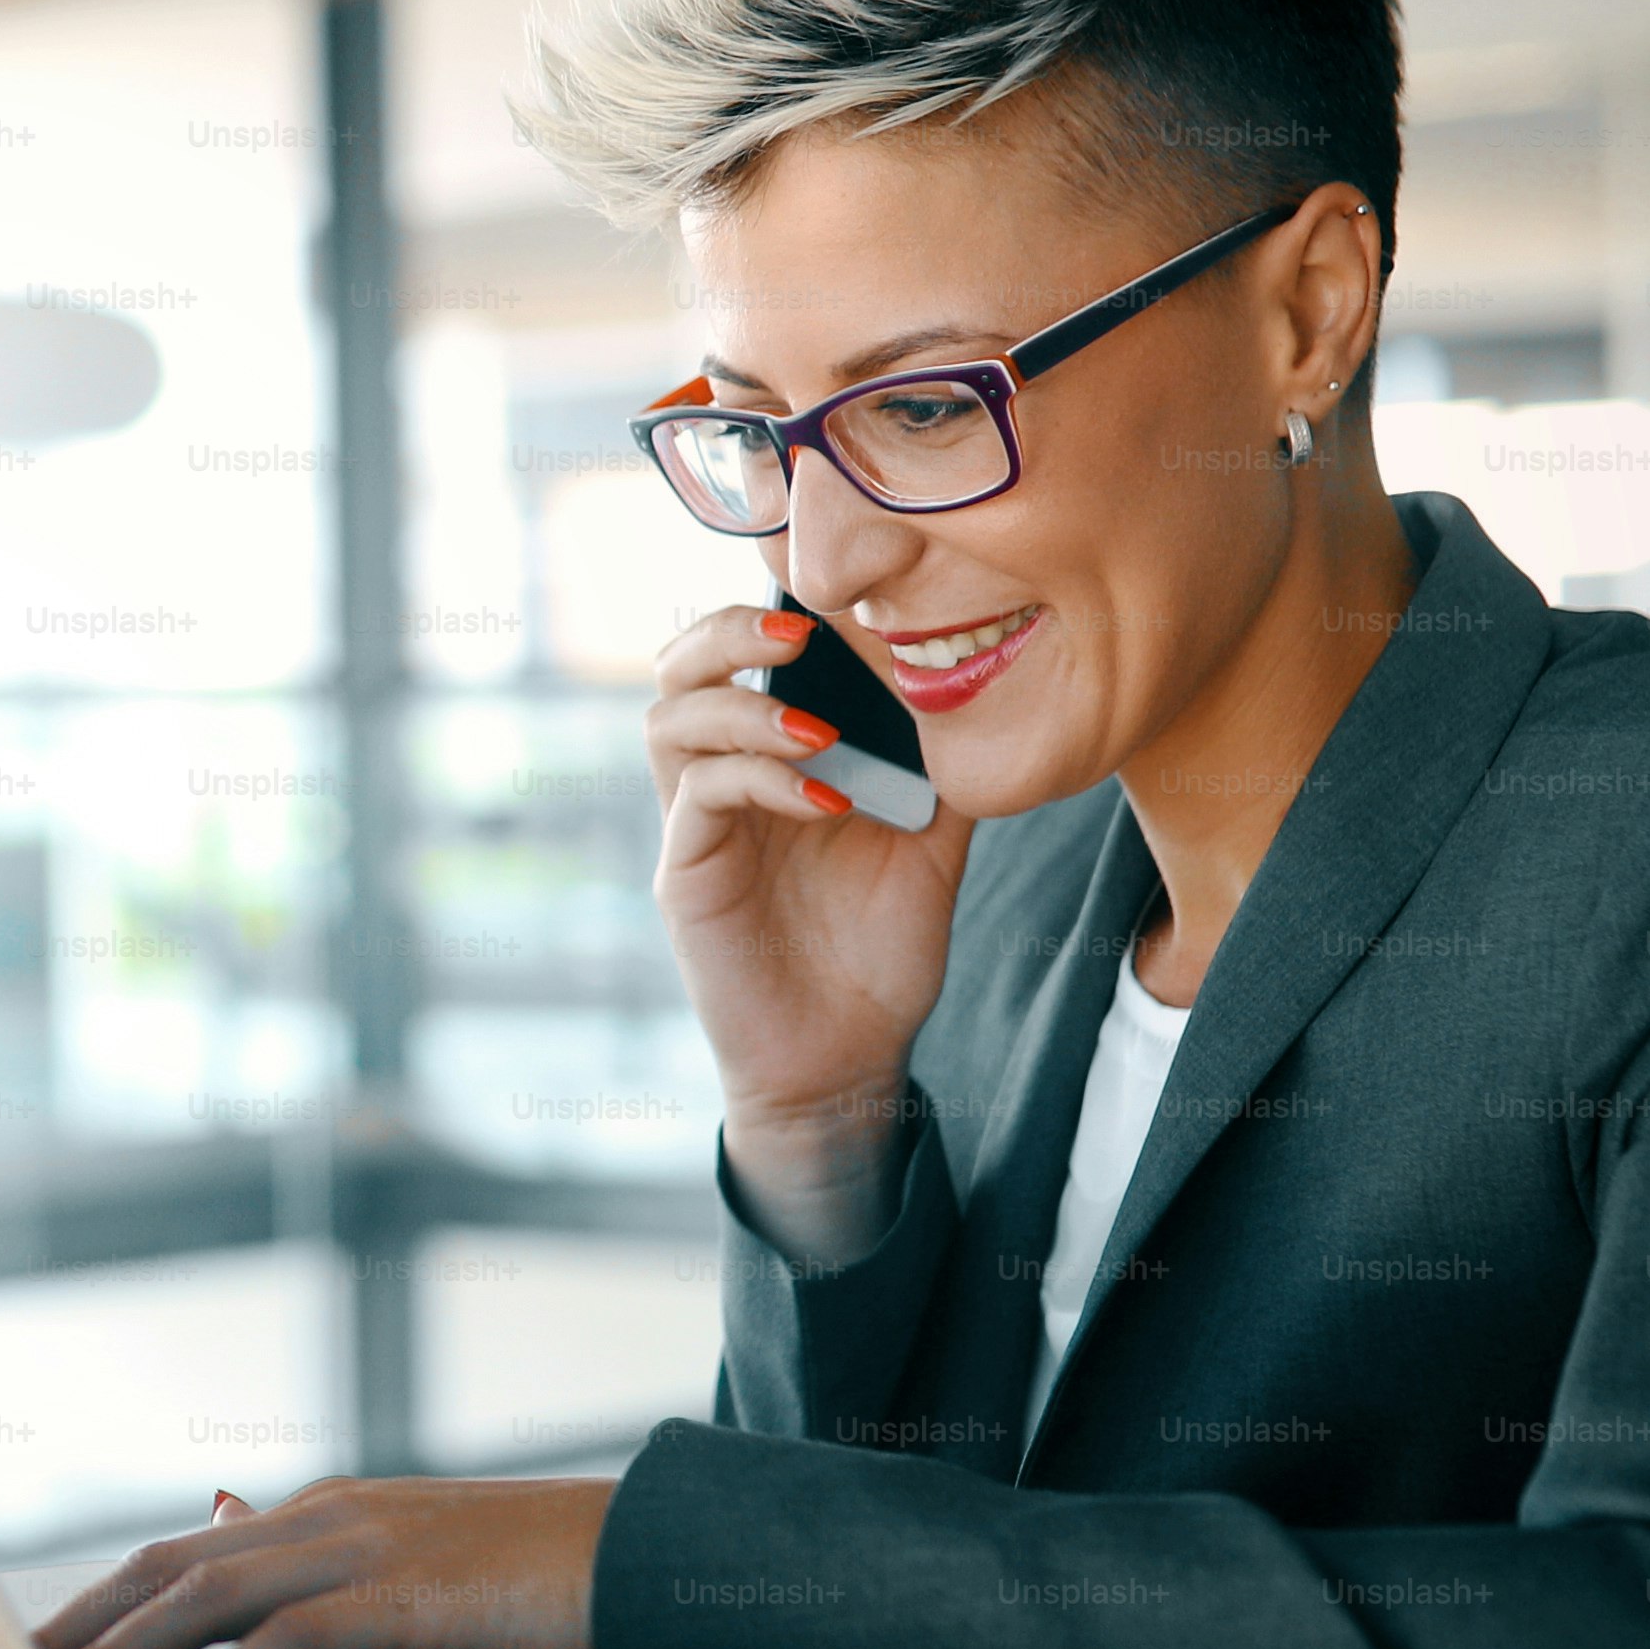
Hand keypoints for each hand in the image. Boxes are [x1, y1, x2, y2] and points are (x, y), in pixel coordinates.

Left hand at [31, 1478, 616, 1648]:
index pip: (184, 1553)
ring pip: (204, 1599)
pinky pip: (284, 1644)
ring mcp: (361, 1550)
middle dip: (78, 1624)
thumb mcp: (421, 1573)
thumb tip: (245, 1573)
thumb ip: (331, 1581)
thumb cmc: (547, 1576)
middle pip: (166, 1566)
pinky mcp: (401, 1598)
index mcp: (328, 1512)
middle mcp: (327, 1516)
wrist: (653, 1553)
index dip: (105, 1600)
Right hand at [647, 605, 975, 1262]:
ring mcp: (694, 828)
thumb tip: (983, 690)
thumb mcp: (930, 846)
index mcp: (765, 761)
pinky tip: (826, 798)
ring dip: (741, 705)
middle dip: (726, 630)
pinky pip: (700, 798)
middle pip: (675, 669)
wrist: (848, 1059)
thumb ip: (938, 770)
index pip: (736, 656)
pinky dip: (761, 781)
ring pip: (667, 721)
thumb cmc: (877, 954)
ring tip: (816, 725)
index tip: (830, 589)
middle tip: (796, 629)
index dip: (763, 608)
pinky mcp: (686, 876)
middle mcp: (717, 783)